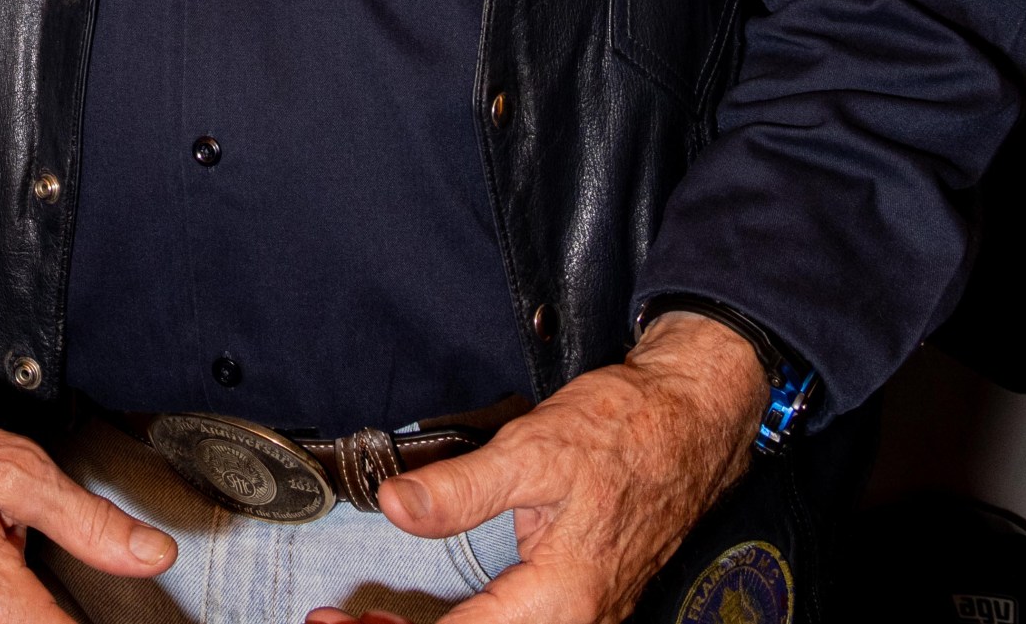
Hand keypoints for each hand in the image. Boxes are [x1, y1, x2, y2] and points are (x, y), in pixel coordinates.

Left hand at [313, 313, 767, 623]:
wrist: (691, 422)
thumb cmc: (624, 434)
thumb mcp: (532, 452)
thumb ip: (460, 489)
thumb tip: (394, 508)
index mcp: (562, 599)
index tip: (333, 621)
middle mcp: (576, 621)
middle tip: (338, 620)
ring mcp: (583, 615)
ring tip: (371, 618)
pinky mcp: (581, 601)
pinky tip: (428, 614)